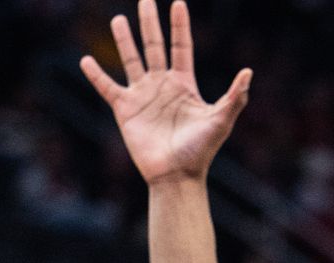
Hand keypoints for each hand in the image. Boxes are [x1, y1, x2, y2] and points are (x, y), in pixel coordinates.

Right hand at [81, 0, 251, 184]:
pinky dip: (96, 75)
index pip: (181, 47)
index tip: (178, 3)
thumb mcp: (221, 120)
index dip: (179, 26)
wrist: (176, 175)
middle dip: (150, 24)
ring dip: (124, 41)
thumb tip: (248, 72)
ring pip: (131, 61)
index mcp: (184, 84)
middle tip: (145, 1)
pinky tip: (86, 60)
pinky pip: (107, 88)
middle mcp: (162, 86)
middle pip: (154, 46)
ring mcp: (142, 96)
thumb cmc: (200, 150)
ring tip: (119, 19)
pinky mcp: (125, 110)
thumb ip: (234, 96)